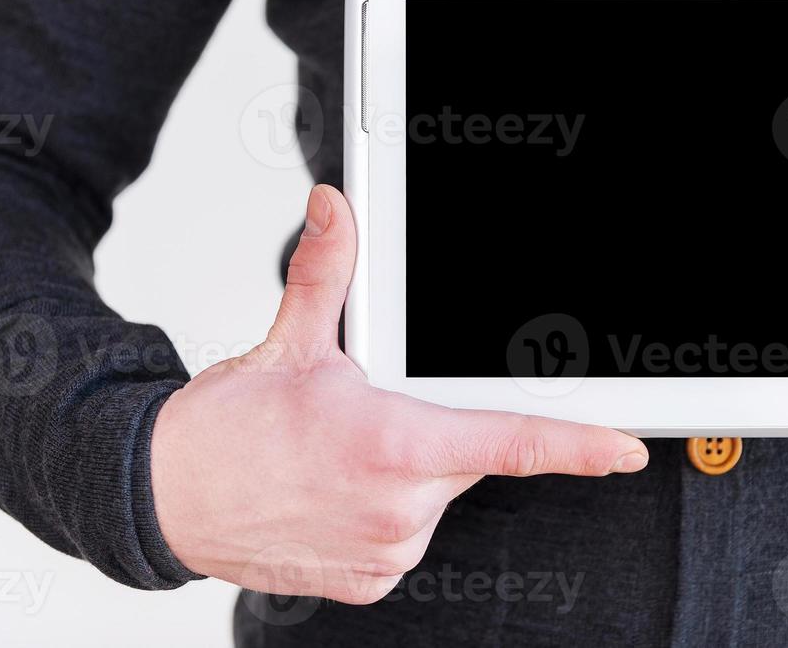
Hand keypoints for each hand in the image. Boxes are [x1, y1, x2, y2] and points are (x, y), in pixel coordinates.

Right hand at [149, 185, 646, 604]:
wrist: (162, 501)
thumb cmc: (227, 431)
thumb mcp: (289, 343)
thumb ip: (327, 272)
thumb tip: (336, 207)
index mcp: (393, 445)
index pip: (510, 443)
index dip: (579, 446)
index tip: (625, 449)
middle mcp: (399, 508)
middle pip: (463, 455)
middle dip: (436, 427)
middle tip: (371, 414)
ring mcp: (386, 550)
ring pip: (435, 495)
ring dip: (409, 471)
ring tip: (342, 454)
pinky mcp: (369, 579)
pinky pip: (405, 535)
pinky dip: (385, 510)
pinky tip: (337, 493)